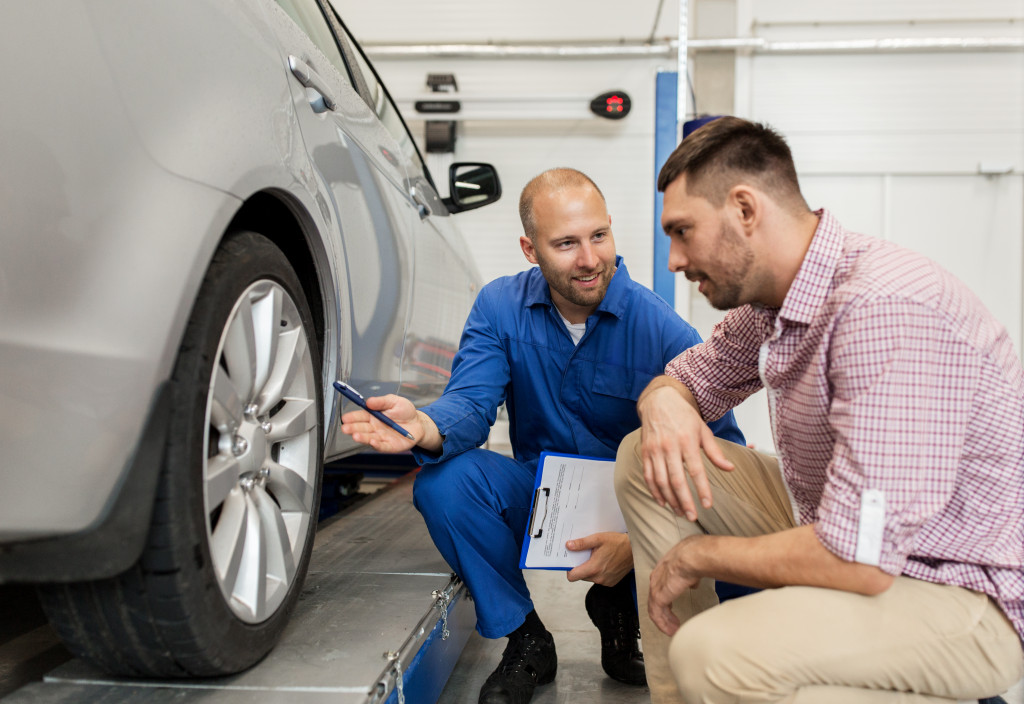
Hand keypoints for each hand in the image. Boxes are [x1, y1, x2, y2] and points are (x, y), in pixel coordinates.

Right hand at [339, 394, 422, 451]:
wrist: (418, 423)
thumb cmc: (405, 411)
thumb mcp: (394, 401)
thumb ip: (382, 401)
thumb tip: (368, 401)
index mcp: (374, 416)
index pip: (360, 416)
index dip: (352, 417)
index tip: (345, 417)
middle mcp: (375, 427)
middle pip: (361, 428)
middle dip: (352, 428)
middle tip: (345, 428)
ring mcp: (381, 437)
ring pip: (369, 438)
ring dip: (362, 437)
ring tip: (355, 435)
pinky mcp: (389, 446)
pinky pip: (382, 446)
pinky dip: (376, 445)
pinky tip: (372, 442)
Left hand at [564, 532, 633, 585]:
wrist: (635, 550)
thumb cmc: (617, 543)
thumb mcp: (598, 539)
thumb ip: (582, 543)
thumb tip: (568, 546)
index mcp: (593, 568)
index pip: (572, 577)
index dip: (569, 569)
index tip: (571, 561)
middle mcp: (599, 578)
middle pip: (581, 576)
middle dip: (581, 566)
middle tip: (586, 555)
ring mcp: (605, 581)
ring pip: (590, 578)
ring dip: (590, 569)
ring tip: (597, 557)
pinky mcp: (611, 582)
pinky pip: (599, 579)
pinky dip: (599, 572)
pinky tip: (604, 562)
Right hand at [637, 379, 733, 520]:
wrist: (659, 401)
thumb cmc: (684, 416)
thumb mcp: (703, 430)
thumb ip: (715, 452)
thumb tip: (730, 469)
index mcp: (687, 441)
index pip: (696, 470)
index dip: (702, 489)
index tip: (707, 505)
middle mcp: (669, 446)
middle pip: (676, 479)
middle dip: (684, 501)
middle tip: (692, 517)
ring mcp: (655, 450)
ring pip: (661, 481)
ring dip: (670, 499)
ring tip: (680, 512)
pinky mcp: (645, 453)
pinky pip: (648, 476)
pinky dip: (654, 491)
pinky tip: (663, 502)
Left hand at [648, 536, 701, 635]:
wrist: (691, 558)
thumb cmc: (694, 557)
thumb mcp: (691, 568)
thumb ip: (689, 578)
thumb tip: (692, 583)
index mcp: (664, 570)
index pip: (660, 587)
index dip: (666, 599)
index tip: (671, 609)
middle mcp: (657, 579)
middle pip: (656, 600)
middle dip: (664, 614)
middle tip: (672, 623)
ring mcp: (656, 588)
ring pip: (655, 610)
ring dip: (665, 622)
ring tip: (673, 631)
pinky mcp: (658, 597)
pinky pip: (657, 615)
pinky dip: (663, 625)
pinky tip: (671, 631)